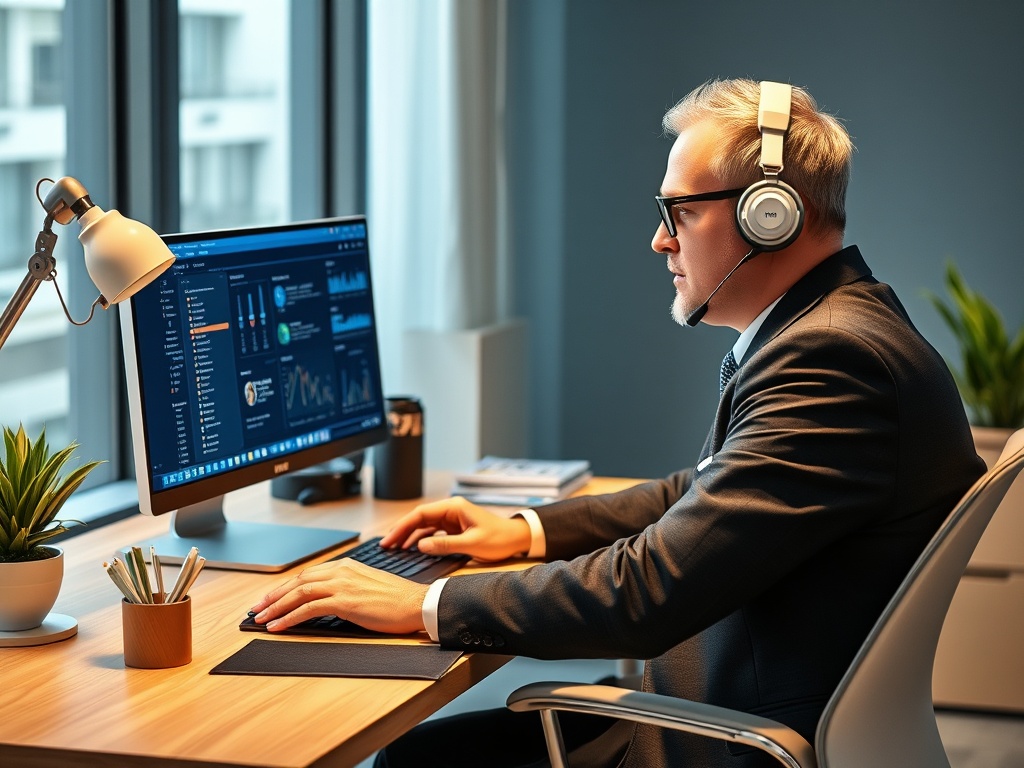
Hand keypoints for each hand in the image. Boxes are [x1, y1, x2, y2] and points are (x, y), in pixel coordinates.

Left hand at [250, 559, 428, 633]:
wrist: (417, 603)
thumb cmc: (397, 600)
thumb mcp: (368, 586)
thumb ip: (347, 587)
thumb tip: (327, 601)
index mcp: (347, 565)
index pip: (308, 575)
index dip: (286, 587)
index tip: (271, 598)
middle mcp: (342, 571)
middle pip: (298, 581)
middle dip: (274, 596)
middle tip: (256, 609)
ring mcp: (343, 585)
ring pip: (299, 593)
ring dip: (276, 607)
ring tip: (261, 619)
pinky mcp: (345, 601)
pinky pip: (308, 608)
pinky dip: (289, 617)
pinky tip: (279, 626)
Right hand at [380, 496, 531, 561]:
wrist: (517, 539)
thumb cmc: (499, 539)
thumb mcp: (472, 544)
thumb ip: (445, 545)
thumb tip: (420, 545)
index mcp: (454, 507)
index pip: (421, 514)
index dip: (403, 526)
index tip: (390, 539)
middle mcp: (450, 510)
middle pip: (419, 518)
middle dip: (402, 531)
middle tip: (386, 545)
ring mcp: (452, 519)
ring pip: (424, 525)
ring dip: (410, 536)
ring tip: (395, 548)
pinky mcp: (455, 528)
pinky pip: (433, 532)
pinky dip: (421, 540)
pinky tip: (412, 548)